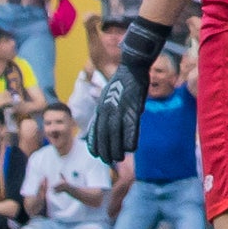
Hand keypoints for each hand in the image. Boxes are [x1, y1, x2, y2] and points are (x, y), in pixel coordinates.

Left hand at [75, 19, 170, 163]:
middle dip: (105, 150)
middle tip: (108, 161)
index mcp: (101, 107)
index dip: (95, 142)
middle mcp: (107, 110)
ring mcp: (119, 110)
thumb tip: (106, 120)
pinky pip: (130, 128)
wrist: (132, 67)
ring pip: (115, 135)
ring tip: (118, 158)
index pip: (95, 129)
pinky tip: (131, 148)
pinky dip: (130, 139)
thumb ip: (107, 109)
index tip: (96, 153)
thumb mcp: (108, 95)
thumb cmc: (122, 81)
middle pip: (104, 135)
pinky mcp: (132, 109)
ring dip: (116, 149)